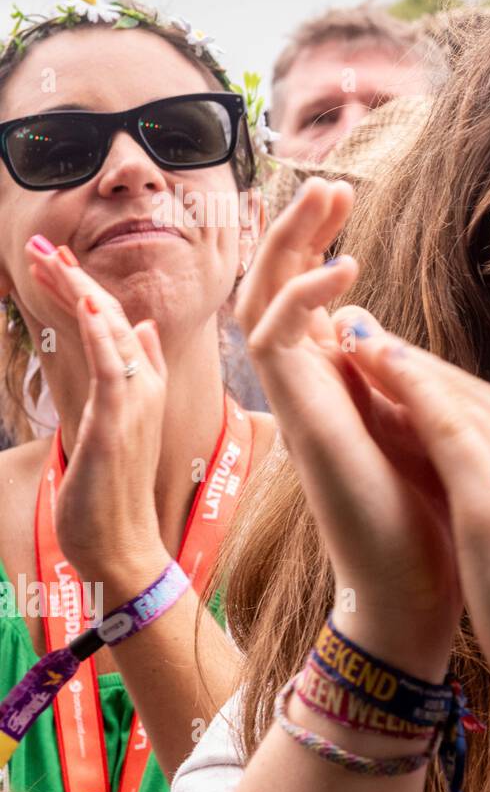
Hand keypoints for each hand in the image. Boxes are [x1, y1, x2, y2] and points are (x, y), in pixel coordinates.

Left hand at [25, 238, 167, 574]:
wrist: (123, 545)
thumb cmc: (113, 495)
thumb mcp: (119, 427)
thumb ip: (133, 376)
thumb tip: (140, 331)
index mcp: (143, 388)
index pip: (114, 325)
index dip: (84, 290)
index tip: (57, 262)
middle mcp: (145, 388)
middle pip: (109, 318)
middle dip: (74, 279)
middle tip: (41, 246)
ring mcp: (135, 404)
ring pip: (108, 332)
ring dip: (78, 290)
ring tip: (49, 257)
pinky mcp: (117, 423)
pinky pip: (111, 366)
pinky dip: (98, 330)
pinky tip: (81, 300)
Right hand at [235, 178, 460, 674]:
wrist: (414, 594)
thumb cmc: (425, 519)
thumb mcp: (423, 429)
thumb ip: (399, 381)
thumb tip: (381, 333)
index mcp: (339, 389)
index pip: (310, 302)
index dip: (318, 249)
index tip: (347, 202)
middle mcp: (311, 391)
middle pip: (277, 289)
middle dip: (298, 233)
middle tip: (329, 183)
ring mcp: (302, 405)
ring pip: (262, 302)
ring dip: (291, 245)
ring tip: (326, 195)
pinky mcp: (302, 421)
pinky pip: (276, 341)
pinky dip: (304, 298)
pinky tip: (342, 274)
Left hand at [330, 306, 489, 720]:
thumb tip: (479, 498)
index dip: (441, 387)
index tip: (399, 368)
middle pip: (476, 395)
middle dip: (417, 364)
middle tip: (366, 332)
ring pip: (459, 396)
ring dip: (403, 361)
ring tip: (357, 334)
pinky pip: (447, 419)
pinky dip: (407, 385)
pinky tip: (372, 361)